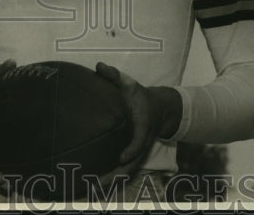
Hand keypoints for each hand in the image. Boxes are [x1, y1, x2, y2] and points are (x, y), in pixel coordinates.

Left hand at [94, 62, 179, 182]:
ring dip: (114, 179)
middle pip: (133, 162)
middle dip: (118, 173)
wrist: (159, 107)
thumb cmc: (140, 95)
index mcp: (143, 124)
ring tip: (94, 187)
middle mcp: (142, 140)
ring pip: (129, 169)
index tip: (122, 157)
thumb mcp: (129, 83)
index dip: (133, 149)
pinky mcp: (135, 153)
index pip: (140, 139)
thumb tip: (99, 66)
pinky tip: (98, 182)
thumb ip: (114, 75)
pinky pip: (126, 168)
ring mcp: (139, 149)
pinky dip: (115, 176)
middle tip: (99, 182)